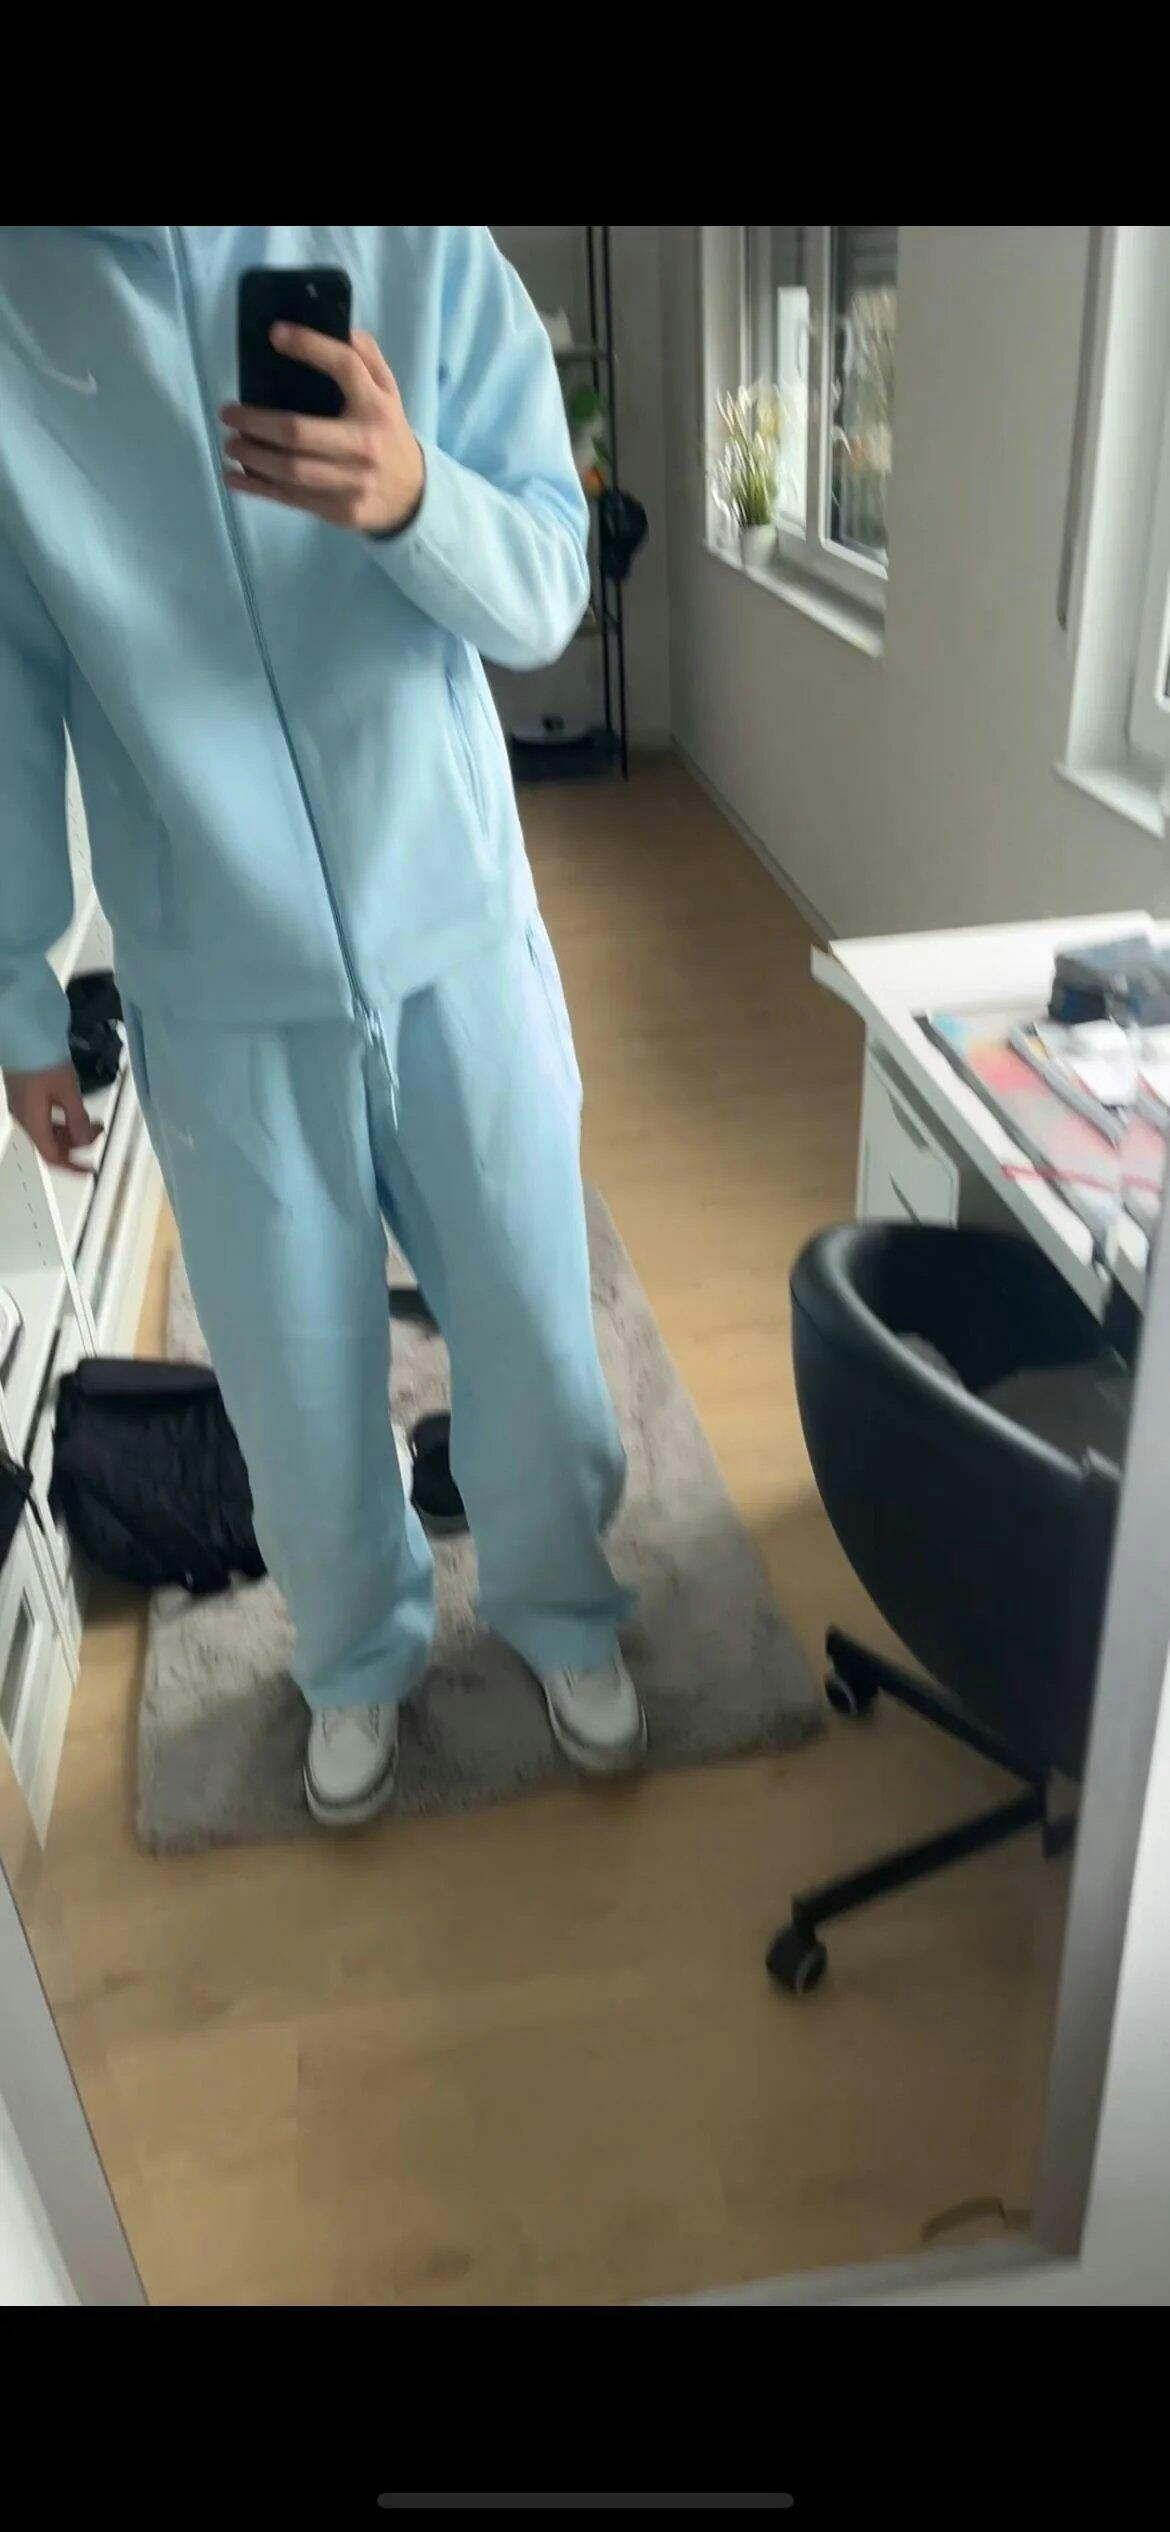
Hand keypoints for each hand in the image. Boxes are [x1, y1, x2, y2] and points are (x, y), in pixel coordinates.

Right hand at [4, 1062, 101, 1173]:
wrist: (22, 1034)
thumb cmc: (43, 1060)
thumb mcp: (68, 1091)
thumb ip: (77, 1120)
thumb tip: (85, 1142)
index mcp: (32, 1121)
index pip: (52, 1156)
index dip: (72, 1167)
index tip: (90, 1170)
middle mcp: (24, 1118)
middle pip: (51, 1144)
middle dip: (77, 1143)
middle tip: (99, 1130)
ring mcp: (22, 1106)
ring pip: (48, 1130)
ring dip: (71, 1129)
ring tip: (92, 1118)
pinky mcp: (24, 1095)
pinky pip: (44, 1117)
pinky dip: (62, 1118)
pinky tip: (74, 1108)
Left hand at [219, 328, 425, 535]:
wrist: (412, 496)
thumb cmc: (387, 432)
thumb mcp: (387, 391)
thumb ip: (365, 357)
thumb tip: (335, 324)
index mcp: (376, 406)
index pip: (344, 367)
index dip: (309, 346)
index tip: (275, 335)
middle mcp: (364, 444)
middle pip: (298, 432)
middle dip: (254, 422)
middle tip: (228, 413)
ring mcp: (352, 482)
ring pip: (290, 470)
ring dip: (251, 456)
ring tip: (231, 443)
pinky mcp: (340, 510)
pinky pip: (291, 498)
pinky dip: (257, 488)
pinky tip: (234, 477)